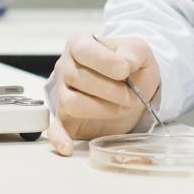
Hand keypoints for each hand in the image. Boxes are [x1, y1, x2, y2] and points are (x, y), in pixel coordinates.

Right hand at [46, 34, 159, 156]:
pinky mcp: (66, 119)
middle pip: (79, 79)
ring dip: (103, 109)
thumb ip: (133, 52)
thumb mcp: (138, 50)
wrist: (131, 85)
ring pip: (73, 104)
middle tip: (131, 95)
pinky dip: (59, 139)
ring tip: (120, 107)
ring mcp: (63, 94)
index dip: (106, 62)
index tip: (125, 71)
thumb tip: (124, 63)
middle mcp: (66, 68)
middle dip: (112, 90)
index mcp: (80, 45)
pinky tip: (67, 147)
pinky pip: (56, 130)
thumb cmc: (129, 65)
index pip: (84, 51)